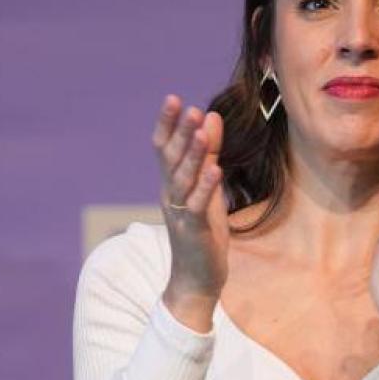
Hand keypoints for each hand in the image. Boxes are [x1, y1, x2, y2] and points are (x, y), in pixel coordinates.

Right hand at [152, 95, 227, 327]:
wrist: (196, 280)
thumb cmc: (201, 232)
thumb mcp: (207, 188)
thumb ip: (209, 153)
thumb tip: (210, 116)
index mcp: (170, 185)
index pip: (163, 149)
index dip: (167, 125)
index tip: (173, 99)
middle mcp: (170, 196)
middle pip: (172, 160)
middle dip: (180, 134)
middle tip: (188, 108)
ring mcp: (180, 214)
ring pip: (183, 180)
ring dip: (193, 155)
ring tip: (201, 132)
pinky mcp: (195, 231)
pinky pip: (197, 206)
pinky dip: (205, 188)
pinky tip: (216, 170)